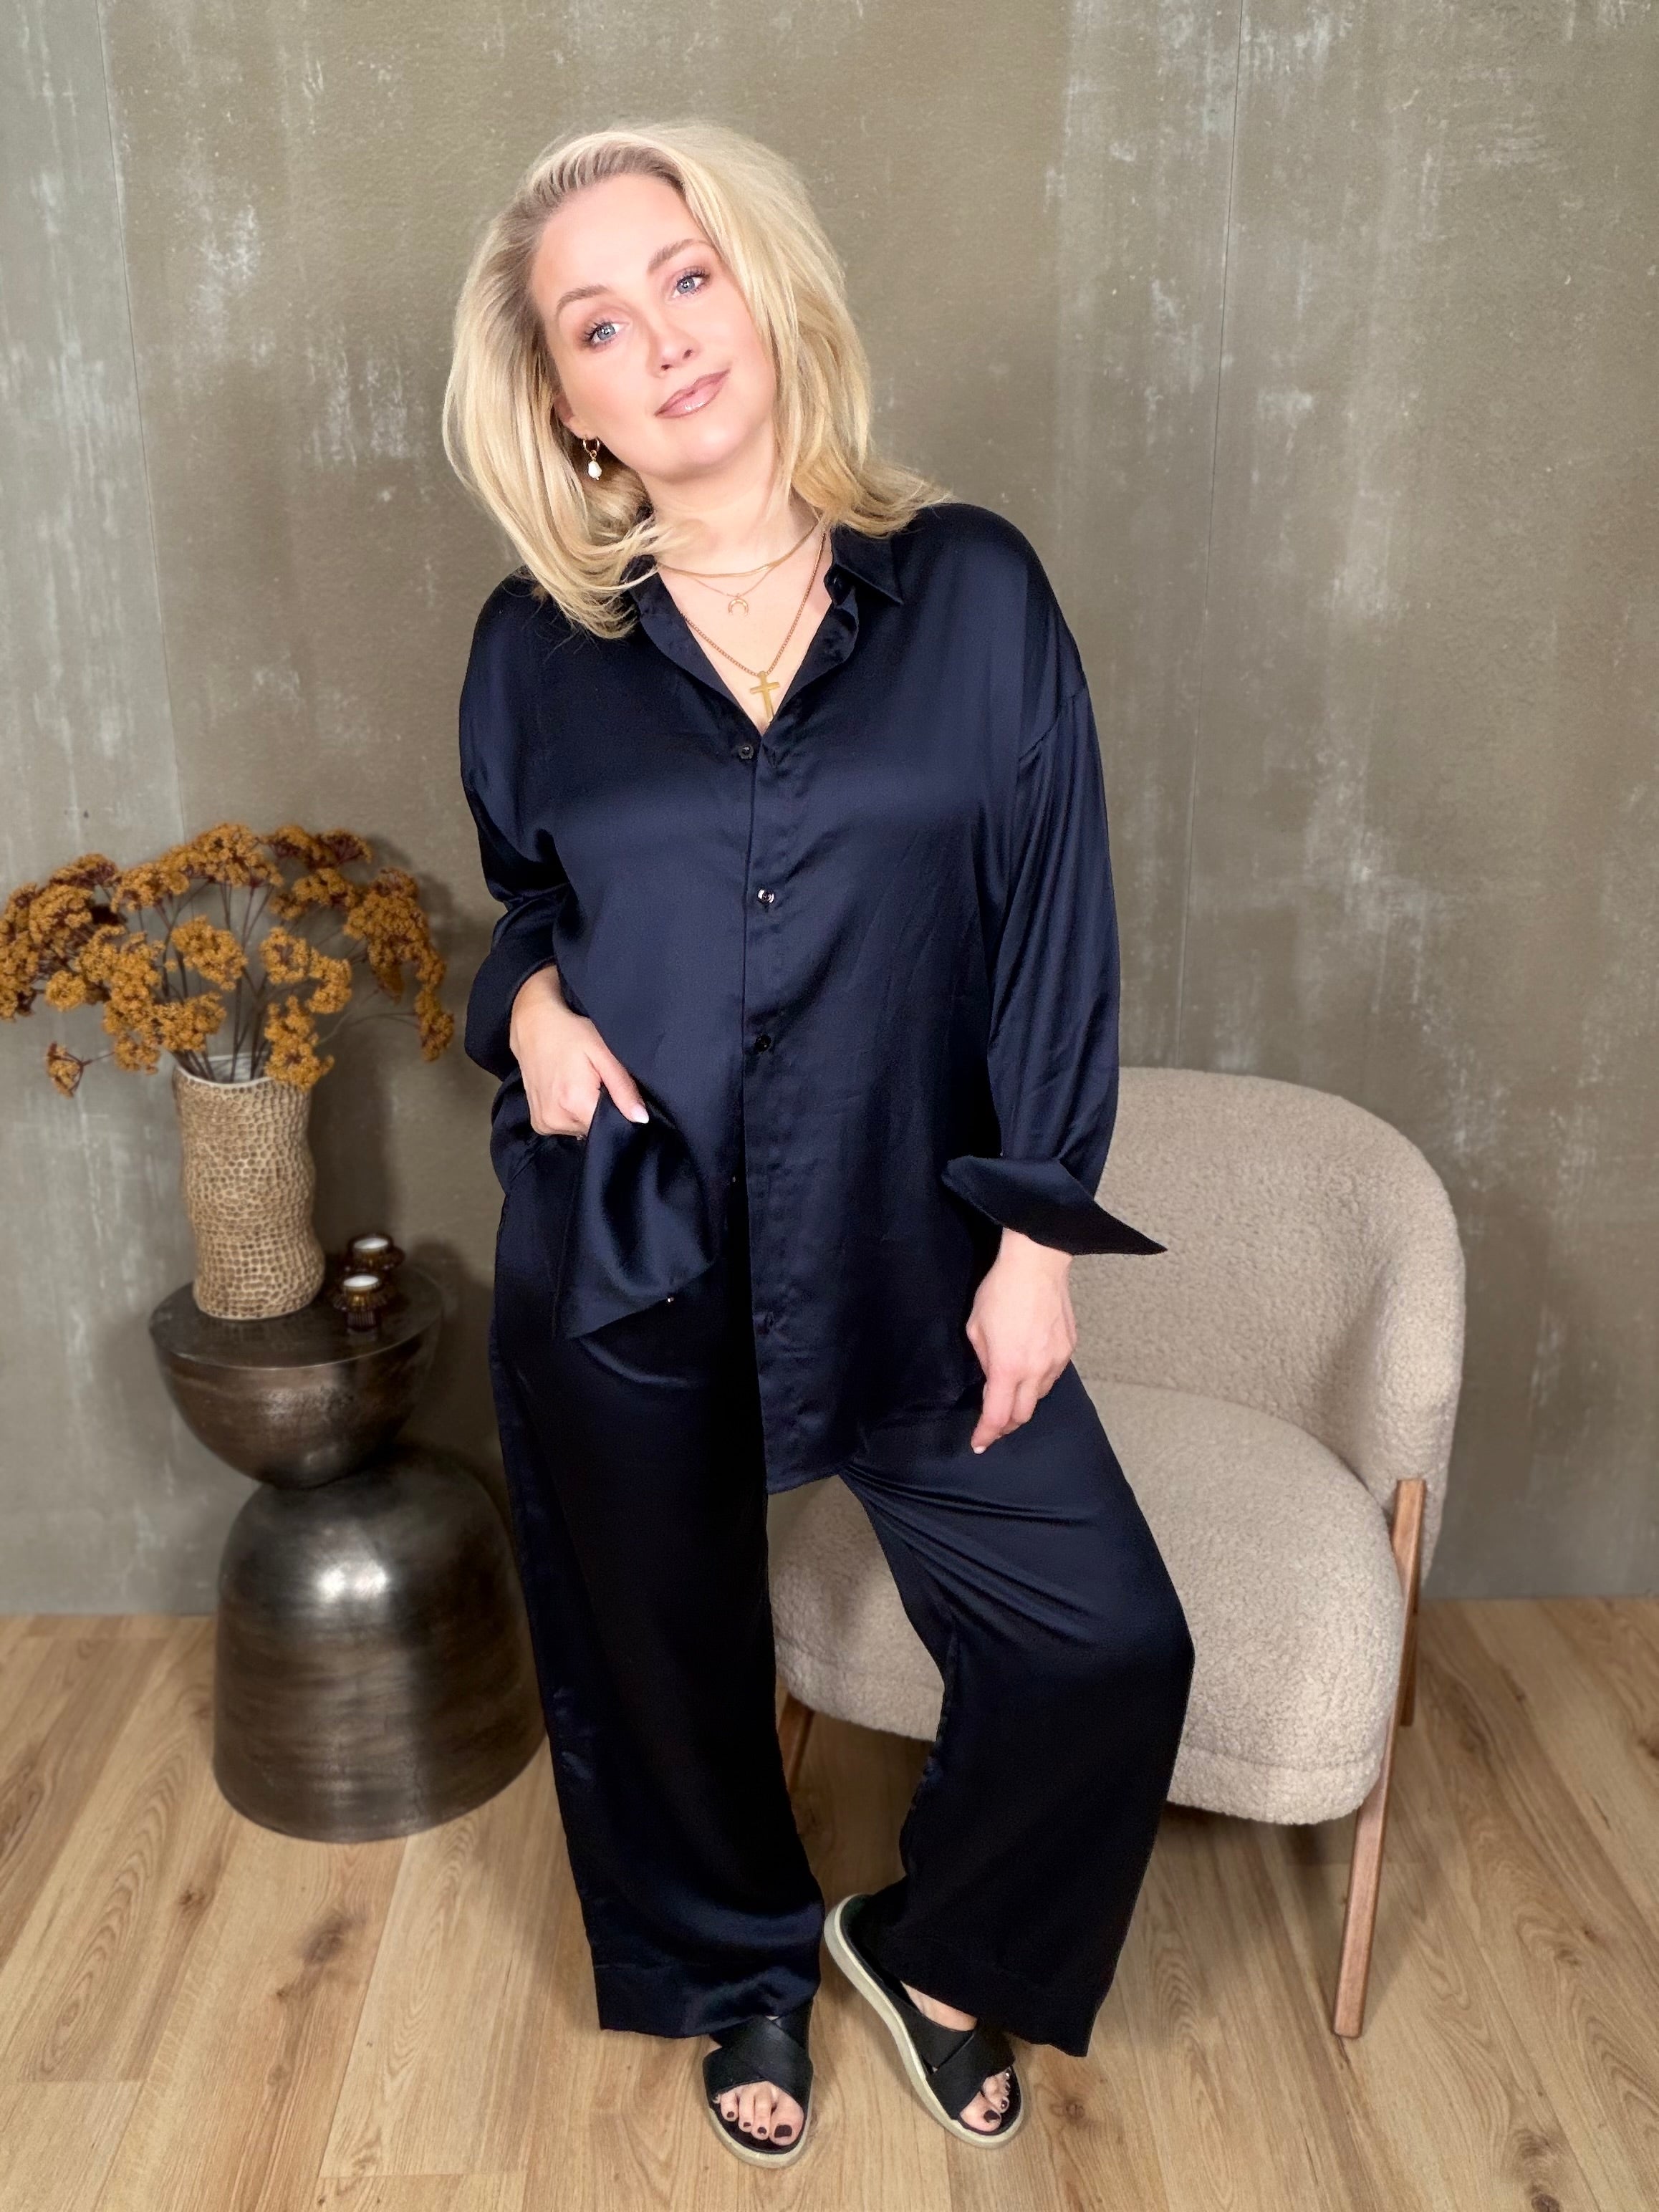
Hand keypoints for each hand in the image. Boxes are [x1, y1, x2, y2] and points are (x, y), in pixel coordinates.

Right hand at [508, 966, 649, 1135]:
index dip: (617, 1111)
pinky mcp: (538, 1123)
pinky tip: (567, 1091)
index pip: (609, 1126)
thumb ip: (623, 1088)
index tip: (612, 1090)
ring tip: (579, 1084)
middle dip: (599, 1108)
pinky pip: (565, 1127)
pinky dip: (570, 1113)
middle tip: (595, 1082)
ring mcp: (544, 1124)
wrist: (532, 1025)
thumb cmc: (570, 1033)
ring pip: (581, 1129)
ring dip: (585, 1111)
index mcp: (575, 1104)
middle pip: (594, 1128)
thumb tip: (640, 1118)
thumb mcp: (603, 1053)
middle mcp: (557, 1120)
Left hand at [964, 1229, 1076, 1451]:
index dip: (987, 1434)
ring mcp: (1056, 1360)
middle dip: (1006, 1424)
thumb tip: (991, 1376)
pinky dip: (1038, 1381)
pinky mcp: (1068, 1349)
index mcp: (1007, 1367)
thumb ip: (984, 1359)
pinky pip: (1052, 1376)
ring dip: (1023, 1401)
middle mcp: (1035, 1369)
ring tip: (1011, 1390)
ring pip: (1040, 1397)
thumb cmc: (1001, 1290)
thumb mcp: (976, 1327)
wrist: (1037, 1264)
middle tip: (994, 1422)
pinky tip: (1029, 1367)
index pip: (998, 1415)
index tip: (979, 1443)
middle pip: (1023, 1415)